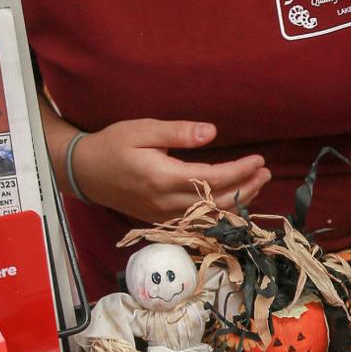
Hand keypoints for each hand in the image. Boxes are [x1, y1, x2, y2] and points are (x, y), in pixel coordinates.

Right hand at [69, 118, 269, 220]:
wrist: (84, 172)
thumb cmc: (112, 145)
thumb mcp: (143, 130)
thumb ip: (179, 133)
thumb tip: (212, 133)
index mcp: (162, 178)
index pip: (212, 179)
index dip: (239, 171)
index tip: (258, 160)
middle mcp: (165, 202)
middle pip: (216, 202)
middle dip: (246, 188)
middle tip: (266, 172)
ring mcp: (163, 215)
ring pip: (209, 215)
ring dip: (236, 201)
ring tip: (257, 184)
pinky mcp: (161, 219)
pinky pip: (198, 221)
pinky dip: (219, 211)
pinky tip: (233, 200)